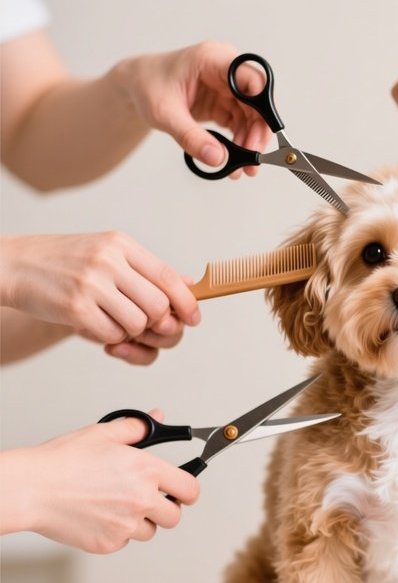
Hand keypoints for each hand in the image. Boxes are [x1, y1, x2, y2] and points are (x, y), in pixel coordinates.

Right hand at [0, 232, 199, 364]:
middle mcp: (108, 260)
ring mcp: (91, 283)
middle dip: (158, 323)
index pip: (168, 277)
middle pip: (159, 305)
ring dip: (132, 331)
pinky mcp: (75, 307)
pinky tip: (96, 324)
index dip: (187, 302)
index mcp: (121, 245)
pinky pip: (112, 334)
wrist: (13, 265)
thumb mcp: (107, 252)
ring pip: (139, 323)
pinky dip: (110, 337)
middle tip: (145, 325)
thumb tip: (189, 285)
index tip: (194, 318)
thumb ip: (146, 269)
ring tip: (114, 320)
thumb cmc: (64, 262)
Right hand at [0, 411, 199, 552]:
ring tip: (117, 505)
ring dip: (141, 522)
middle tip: (148, 499)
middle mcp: (142, 500)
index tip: (183, 491)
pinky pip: (124, 542)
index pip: (190, 490)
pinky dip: (117, 533)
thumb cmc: (62, 462)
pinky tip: (101, 516)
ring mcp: (125, 525)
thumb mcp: (104, 434)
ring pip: (149, 532)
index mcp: (148, 471)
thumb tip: (158, 418)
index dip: (188, 490)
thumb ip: (137, 427)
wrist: (31, 489)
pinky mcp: (108, 544)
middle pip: (174, 516)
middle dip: (165, 509)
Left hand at [115, 41, 269, 177]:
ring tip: (242, 167)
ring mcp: (228, 87)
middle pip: (258, 102)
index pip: (252, 79)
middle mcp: (226, 70)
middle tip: (252, 161)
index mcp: (212, 60)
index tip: (263, 135)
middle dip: (258, 133)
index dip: (264, 107)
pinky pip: (242, 124)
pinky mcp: (225, 102)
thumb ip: (191, 137)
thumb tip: (218, 159)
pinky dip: (241, 143)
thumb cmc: (147, 86)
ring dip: (250, 143)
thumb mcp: (164, 114)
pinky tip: (235, 160)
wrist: (137, 85)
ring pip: (253, 117)